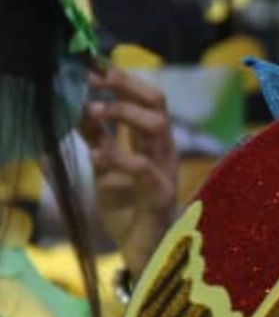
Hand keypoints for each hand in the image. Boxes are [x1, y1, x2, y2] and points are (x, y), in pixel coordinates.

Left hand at [80, 67, 178, 279]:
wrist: (145, 252)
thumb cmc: (129, 210)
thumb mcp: (106, 167)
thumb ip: (98, 139)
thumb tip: (76, 108)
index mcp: (151, 141)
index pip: (145, 98)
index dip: (121, 79)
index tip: (91, 64)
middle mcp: (163, 150)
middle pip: (157, 102)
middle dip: (124, 85)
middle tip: (91, 78)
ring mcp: (165, 170)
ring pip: (156, 126)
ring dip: (121, 113)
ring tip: (89, 112)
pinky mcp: (160, 194)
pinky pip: (143, 167)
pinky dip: (118, 156)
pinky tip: (96, 155)